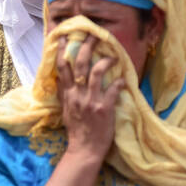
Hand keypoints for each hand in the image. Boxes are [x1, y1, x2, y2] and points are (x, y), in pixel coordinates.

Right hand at [57, 35, 124, 164]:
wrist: (84, 150)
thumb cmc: (77, 130)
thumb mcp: (66, 110)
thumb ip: (65, 93)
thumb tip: (63, 77)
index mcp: (68, 94)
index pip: (63, 67)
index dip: (64, 50)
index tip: (67, 36)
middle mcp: (78, 94)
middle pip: (80, 64)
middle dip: (87, 47)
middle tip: (94, 35)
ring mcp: (91, 101)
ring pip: (97, 72)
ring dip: (106, 61)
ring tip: (113, 56)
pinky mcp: (104, 108)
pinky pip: (113, 90)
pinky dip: (119, 82)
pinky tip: (123, 80)